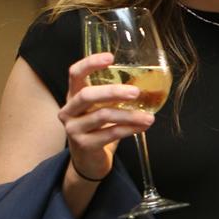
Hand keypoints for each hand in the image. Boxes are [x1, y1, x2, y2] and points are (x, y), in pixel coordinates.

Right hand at [59, 52, 153, 180]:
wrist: (88, 161)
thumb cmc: (99, 129)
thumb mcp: (102, 108)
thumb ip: (116, 97)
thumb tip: (150, 83)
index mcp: (73, 96)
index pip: (75, 74)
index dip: (90, 63)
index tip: (110, 57)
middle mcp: (69, 110)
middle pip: (87, 95)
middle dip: (112, 91)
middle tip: (136, 92)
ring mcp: (73, 128)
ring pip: (102, 116)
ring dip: (129, 115)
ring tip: (149, 117)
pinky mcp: (83, 145)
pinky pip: (109, 134)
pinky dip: (129, 129)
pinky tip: (143, 127)